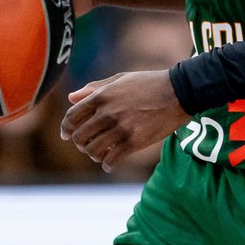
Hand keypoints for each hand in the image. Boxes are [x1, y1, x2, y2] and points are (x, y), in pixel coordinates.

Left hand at [59, 71, 188, 172]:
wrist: (178, 92)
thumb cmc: (148, 83)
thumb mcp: (119, 79)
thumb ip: (93, 88)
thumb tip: (70, 98)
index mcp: (101, 96)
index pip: (72, 117)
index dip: (66, 128)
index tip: (67, 135)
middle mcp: (106, 113)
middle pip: (79, 137)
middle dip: (80, 144)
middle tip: (86, 146)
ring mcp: (120, 128)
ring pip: (93, 151)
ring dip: (93, 155)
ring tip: (100, 154)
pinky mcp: (134, 142)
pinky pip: (111, 160)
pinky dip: (107, 165)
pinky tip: (109, 165)